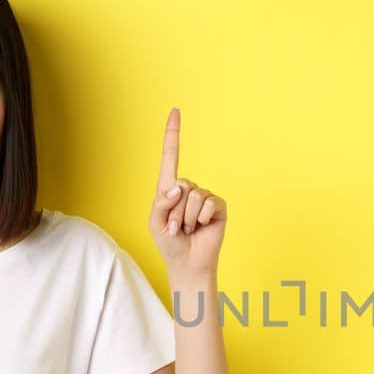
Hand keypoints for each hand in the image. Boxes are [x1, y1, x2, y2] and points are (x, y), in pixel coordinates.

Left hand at [148, 107, 225, 276]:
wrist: (189, 263)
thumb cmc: (169, 243)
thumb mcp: (155, 222)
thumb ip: (161, 202)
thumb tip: (180, 186)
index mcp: (169, 188)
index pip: (171, 156)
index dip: (173, 134)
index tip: (176, 110)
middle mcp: (188, 189)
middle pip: (181, 184)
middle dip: (175, 209)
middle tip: (177, 226)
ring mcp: (204, 197)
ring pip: (193, 196)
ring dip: (187, 217)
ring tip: (188, 229)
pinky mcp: (218, 207)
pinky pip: (208, 204)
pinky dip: (201, 218)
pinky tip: (202, 227)